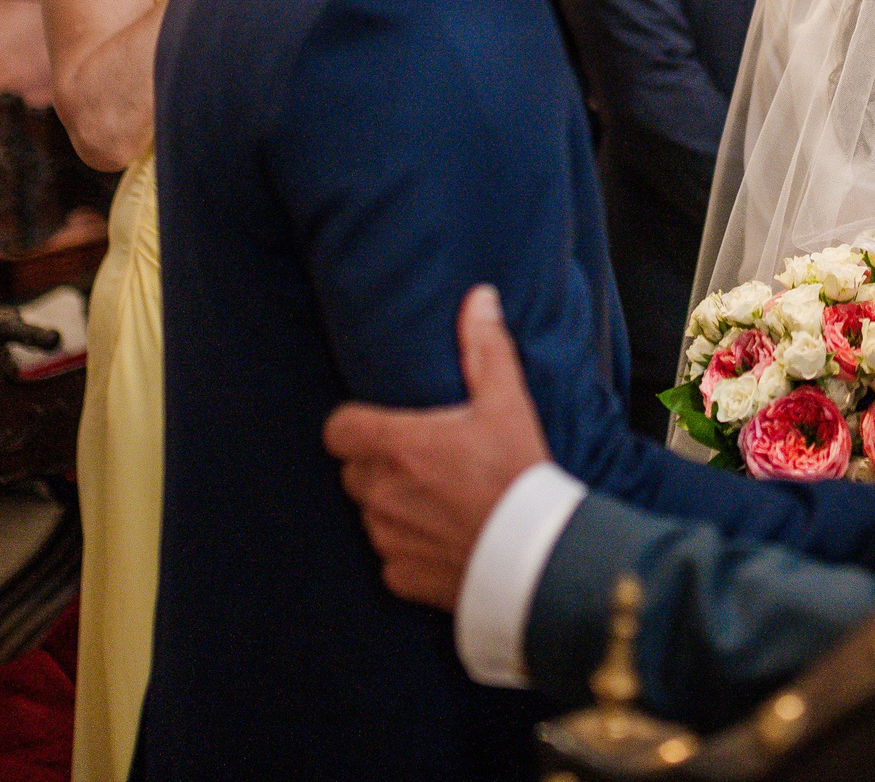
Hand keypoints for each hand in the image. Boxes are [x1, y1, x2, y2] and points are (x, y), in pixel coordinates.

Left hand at [324, 284, 551, 607]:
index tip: (382, 425)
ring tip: (438, 501)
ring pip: (370, 513)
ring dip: (392, 505)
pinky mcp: (399, 577)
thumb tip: (479, 298)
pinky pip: (388, 556)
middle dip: (378, 464)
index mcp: (397, 445)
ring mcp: (386, 537)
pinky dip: (408, 547)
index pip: (338, 429)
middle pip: (353, 471)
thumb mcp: (507, 404)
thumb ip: (486, 349)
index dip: (355, 425)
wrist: (536, 556)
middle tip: (423, 462)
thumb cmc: (518, 474)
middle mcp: (380, 492)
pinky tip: (443, 539)